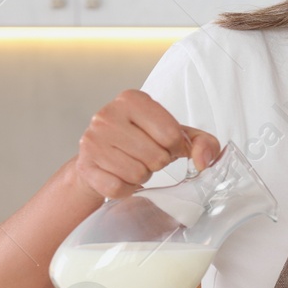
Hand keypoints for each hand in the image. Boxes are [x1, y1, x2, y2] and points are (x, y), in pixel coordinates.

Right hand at [74, 90, 220, 199]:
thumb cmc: (143, 141)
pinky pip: (118, 188)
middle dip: (159, 162)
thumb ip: (202, 142)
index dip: (177, 148)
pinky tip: (121, 176)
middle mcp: (107, 115)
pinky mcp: (84, 166)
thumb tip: (204, 161)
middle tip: (148, 156)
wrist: (100, 156)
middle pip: (156, 156)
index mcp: (132, 99)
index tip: (169, 147)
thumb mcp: (177, 134)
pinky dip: (126, 188)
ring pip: (138, 173)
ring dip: (142, 175)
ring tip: (134, 164)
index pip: (171, 133)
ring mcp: (92, 141)